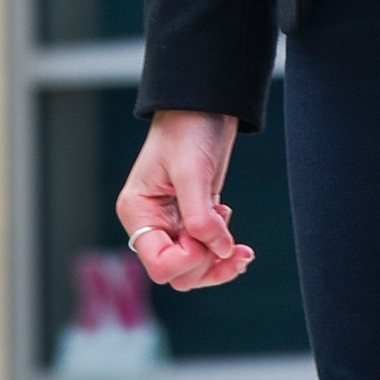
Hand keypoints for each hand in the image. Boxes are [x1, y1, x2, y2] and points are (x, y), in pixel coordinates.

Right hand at [116, 110, 256, 289]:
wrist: (204, 106)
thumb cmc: (187, 129)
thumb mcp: (192, 171)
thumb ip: (200, 216)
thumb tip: (219, 250)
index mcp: (138, 212)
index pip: (159, 264)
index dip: (188, 260)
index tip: (209, 236)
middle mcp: (152, 223)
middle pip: (177, 273)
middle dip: (207, 266)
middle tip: (231, 245)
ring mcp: (172, 224)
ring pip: (193, 269)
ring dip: (219, 265)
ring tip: (241, 248)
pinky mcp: (192, 221)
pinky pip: (205, 254)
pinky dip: (223, 254)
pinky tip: (237, 241)